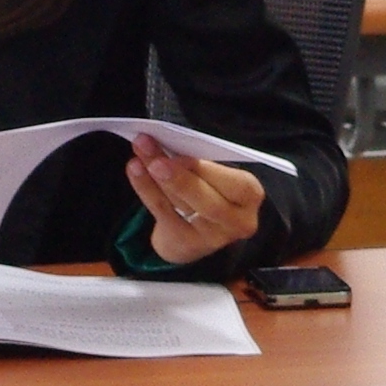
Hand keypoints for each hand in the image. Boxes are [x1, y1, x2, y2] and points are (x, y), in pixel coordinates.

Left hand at [129, 135, 266, 264]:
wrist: (195, 232)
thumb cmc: (210, 190)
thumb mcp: (216, 176)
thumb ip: (201, 163)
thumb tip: (171, 141)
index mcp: (250, 195)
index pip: (235, 185)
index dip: (207, 171)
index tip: (181, 155)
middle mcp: (237, 221)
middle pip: (209, 202)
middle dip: (180, 179)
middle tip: (156, 162)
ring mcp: (211, 237)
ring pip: (181, 205)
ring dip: (155, 179)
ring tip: (138, 159)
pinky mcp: (184, 243)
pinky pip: (162, 213)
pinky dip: (145, 189)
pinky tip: (135, 171)